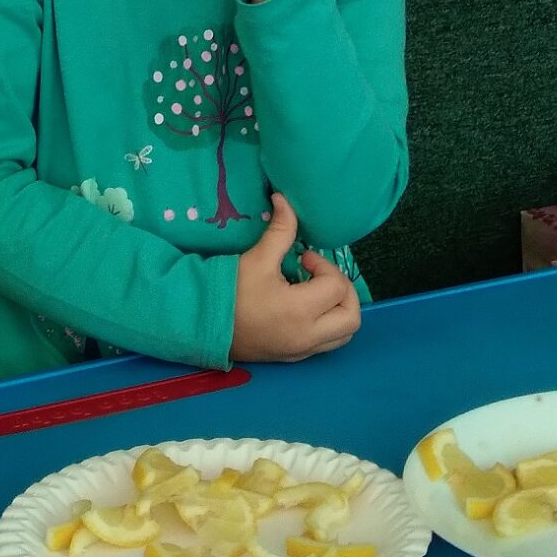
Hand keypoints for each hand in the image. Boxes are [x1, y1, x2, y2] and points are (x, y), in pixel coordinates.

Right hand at [230, 193, 360, 363]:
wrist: (205, 325)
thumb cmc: (231, 292)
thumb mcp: (257, 258)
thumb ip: (280, 230)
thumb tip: (285, 199)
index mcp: (299, 311)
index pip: (337, 286)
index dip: (324, 266)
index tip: (303, 259)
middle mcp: (307, 336)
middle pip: (351, 317)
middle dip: (343, 290)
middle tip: (321, 276)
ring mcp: (302, 350)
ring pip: (344, 334)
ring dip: (339, 310)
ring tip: (317, 292)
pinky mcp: (295, 357)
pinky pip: (327, 343)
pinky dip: (328, 324)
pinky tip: (307, 307)